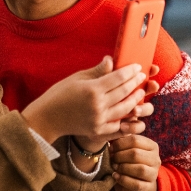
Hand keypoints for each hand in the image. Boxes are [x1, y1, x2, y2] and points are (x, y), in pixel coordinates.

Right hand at [22, 57, 146, 149]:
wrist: (48, 118)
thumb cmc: (60, 95)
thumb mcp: (77, 78)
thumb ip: (97, 71)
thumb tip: (111, 60)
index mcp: (92, 89)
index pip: (118, 78)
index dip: (130, 71)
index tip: (137, 67)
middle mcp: (98, 105)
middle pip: (124, 92)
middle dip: (136, 83)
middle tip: (142, 76)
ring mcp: (99, 120)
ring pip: (125, 108)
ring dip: (135, 99)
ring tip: (140, 92)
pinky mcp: (98, 131)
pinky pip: (119, 125)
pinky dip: (127, 118)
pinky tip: (132, 110)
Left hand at [110, 135, 160, 190]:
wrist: (136, 186)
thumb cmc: (130, 164)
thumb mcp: (128, 151)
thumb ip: (123, 144)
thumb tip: (112, 142)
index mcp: (152, 147)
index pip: (135, 140)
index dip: (120, 143)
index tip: (111, 148)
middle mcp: (156, 160)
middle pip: (136, 154)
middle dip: (120, 156)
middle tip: (112, 159)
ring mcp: (153, 174)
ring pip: (140, 169)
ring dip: (123, 168)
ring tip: (114, 167)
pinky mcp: (148, 187)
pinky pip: (136, 184)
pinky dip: (123, 180)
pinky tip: (116, 176)